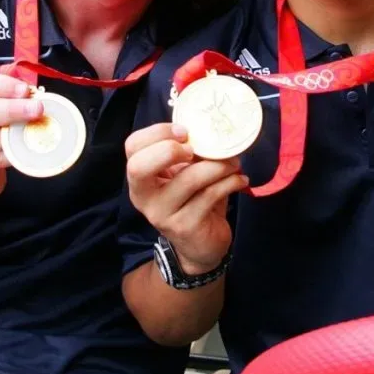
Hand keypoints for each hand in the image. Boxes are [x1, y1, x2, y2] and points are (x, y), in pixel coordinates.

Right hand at [125, 123, 247, 275]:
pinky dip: (231, 182)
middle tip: (197, 148)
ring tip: (234, 163)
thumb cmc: (192, 200)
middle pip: (139, 166)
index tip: (185, 131)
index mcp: (140, 178)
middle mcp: (144, 197)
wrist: (201, 246)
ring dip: (218, 165)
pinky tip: (240, 180)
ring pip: (189, 179)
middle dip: (170, 150)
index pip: (132, 147)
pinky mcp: (186, 226)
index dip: (157, 133)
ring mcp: (163, 214)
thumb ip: (188, 153)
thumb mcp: (184, 174)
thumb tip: (210, 127)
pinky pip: (211, 194)